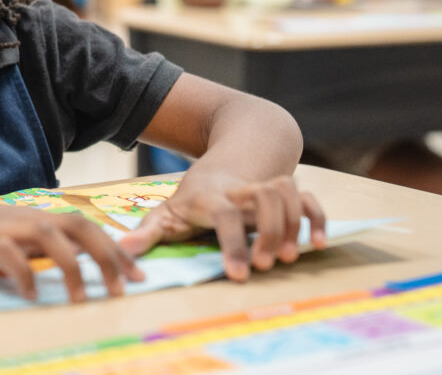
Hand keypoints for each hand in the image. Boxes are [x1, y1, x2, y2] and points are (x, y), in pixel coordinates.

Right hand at [0, 195, 143, 301]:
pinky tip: (31, 296)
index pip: (84, 226)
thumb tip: (51, 273)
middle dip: (109, 255)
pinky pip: (9, 256)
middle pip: (79, 226)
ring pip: (52, 237)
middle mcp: (22, 218)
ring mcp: (1, 227)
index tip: (137, 273)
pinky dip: (25, 276)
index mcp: (31, 218)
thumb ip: (26, 252)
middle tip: (127, 286)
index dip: (114, 248)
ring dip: (73, 268)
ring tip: (82, 300)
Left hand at [119, 174, 325, 281]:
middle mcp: (240, 190)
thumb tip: (123, 249)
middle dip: (268, 231)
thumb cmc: (191, 200)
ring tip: (288, 257)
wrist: (221, 166)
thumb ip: (147, 233)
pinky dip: (317, 218)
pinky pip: (307, 198)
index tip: (238, 275)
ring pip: (287, 191)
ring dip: (292, 224)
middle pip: (263, 197)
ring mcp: (264, 189)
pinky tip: (318, 244)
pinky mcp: (284, 193)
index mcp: (209, 198)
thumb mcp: (165, 214)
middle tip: (266, 265)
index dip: (232, 243)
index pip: (224, 215)